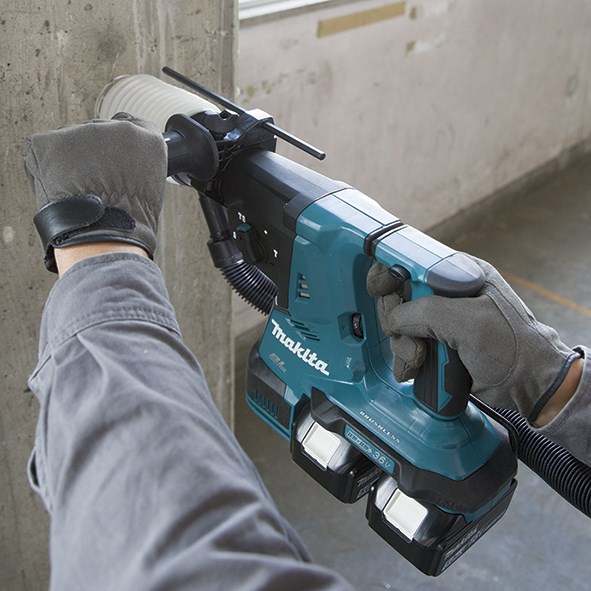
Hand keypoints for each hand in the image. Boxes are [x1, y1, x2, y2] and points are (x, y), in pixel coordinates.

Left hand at [22, 113, 165, 271]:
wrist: (105, 233)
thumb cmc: (129, 220)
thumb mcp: (150, 185)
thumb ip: (137, 162)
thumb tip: (117, 160)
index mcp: (146, 137)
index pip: (128, 125)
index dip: (117, 146)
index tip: (113, 158)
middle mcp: (114, 127)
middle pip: (96, 133)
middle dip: (93, 154)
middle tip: (96, 183)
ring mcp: (80, 132)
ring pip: (70, 142)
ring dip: (70, 161)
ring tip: (81, 190)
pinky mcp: (49, 141)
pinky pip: (43, 150)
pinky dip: (47, 169)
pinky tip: (63, 188)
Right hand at [367, 256, 582, 422]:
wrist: (528, 386)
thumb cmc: (512, 348)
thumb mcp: (468, 322)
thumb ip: (425, 312)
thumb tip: (395, 320)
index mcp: (457, 274)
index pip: (412, 261)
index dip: (390, 272)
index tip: (379, 287)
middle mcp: (446, 294)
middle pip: (400, 296)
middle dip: (399, 322)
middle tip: (412, 340)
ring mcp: (441, 320)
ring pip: (400, 325)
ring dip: (403, 346)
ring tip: (419, 360)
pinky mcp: (438, 344)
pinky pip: (407, 345)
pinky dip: (406, 359)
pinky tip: (414, 369)